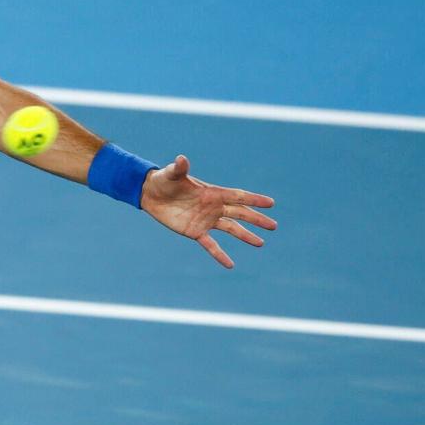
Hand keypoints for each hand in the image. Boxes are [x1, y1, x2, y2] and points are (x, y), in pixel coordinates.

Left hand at [139, 155, 276, 268]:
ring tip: (260, 243)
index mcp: (212, 192)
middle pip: (239, 214)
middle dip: (256, 219)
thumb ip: (179, 168)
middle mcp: (213, 207)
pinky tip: (230, 265)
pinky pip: (211, 245)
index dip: (254, 199)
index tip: (271, 203)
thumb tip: (181, 159)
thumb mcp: (171, 174)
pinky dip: (220, 255)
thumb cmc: (164, 180)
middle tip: (273, 225)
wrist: (151, 194)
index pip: (237, 196)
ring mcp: (206, 220)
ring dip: (245, 236)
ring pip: (231, 229)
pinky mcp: (195, 231)